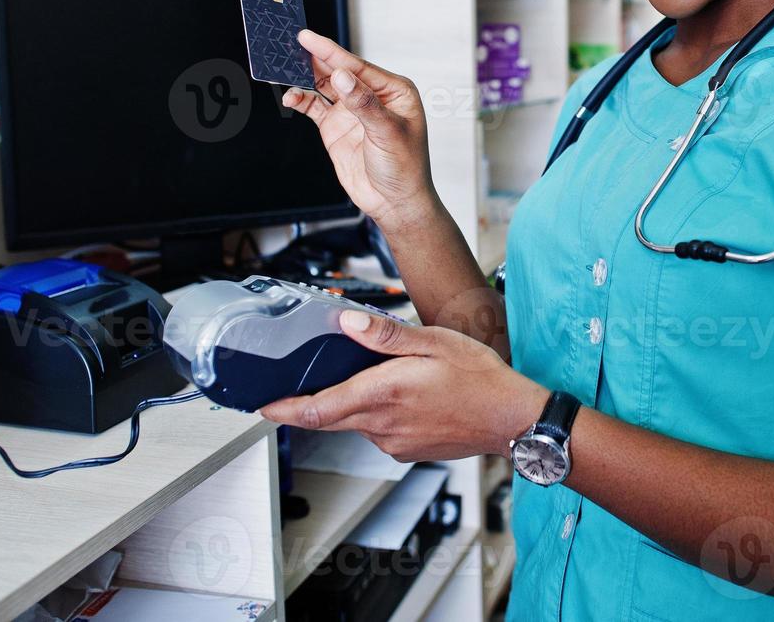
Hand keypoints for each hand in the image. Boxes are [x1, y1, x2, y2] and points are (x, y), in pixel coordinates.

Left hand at [259, 310, 548, 462]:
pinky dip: (378, 412)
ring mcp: (394, 441)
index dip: (283, 409)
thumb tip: (345, 323)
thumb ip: (385, 335)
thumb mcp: (433, 341)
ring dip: (355, 402)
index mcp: (382, 394)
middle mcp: (382, 424)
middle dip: (312, 403)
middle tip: (303, 382)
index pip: (316, 410)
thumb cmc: (479, 378)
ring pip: (357, 421)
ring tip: (381, 377)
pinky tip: (404, 396)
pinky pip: (379, 431)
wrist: (512, 418)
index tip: (261, 405)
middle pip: (330, 417)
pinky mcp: (407, 450)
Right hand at [283, 30, 438, 232]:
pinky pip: (314, 106)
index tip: (307, 38)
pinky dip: (300, 99)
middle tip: (289, 44)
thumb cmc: (405, 168)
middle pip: (338, 71)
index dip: (331, 52)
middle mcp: (371, 96)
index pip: (357, 67)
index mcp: (393, 91)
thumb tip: (341, 76)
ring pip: (323, 85)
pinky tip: (290, 97)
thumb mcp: (388, 133)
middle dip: (314, 58)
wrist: (394, 203)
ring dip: (304, 76)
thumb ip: (363, 104)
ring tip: (283, 67)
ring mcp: (351, 110)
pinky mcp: (335, 126)